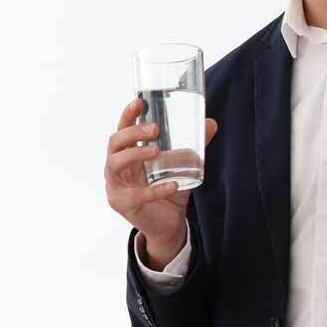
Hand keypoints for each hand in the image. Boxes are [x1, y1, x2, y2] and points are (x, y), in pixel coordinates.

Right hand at [104, 99, 217, 268]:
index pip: (122, 129)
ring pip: (114, 164)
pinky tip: (172, 185)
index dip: (127, 115)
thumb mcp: (182, 165)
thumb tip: (211, 123)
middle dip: (132, 133)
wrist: (167, 225)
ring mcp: (116, 187)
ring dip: (135, 155)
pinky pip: (136, 195)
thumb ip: (194, 146)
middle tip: (155, 129)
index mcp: (127, 154)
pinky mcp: (123, 205)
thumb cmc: (168, 189)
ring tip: (156, 151)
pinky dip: (155, 190)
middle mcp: (116, 168)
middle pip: (114, 143)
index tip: (139, 102)